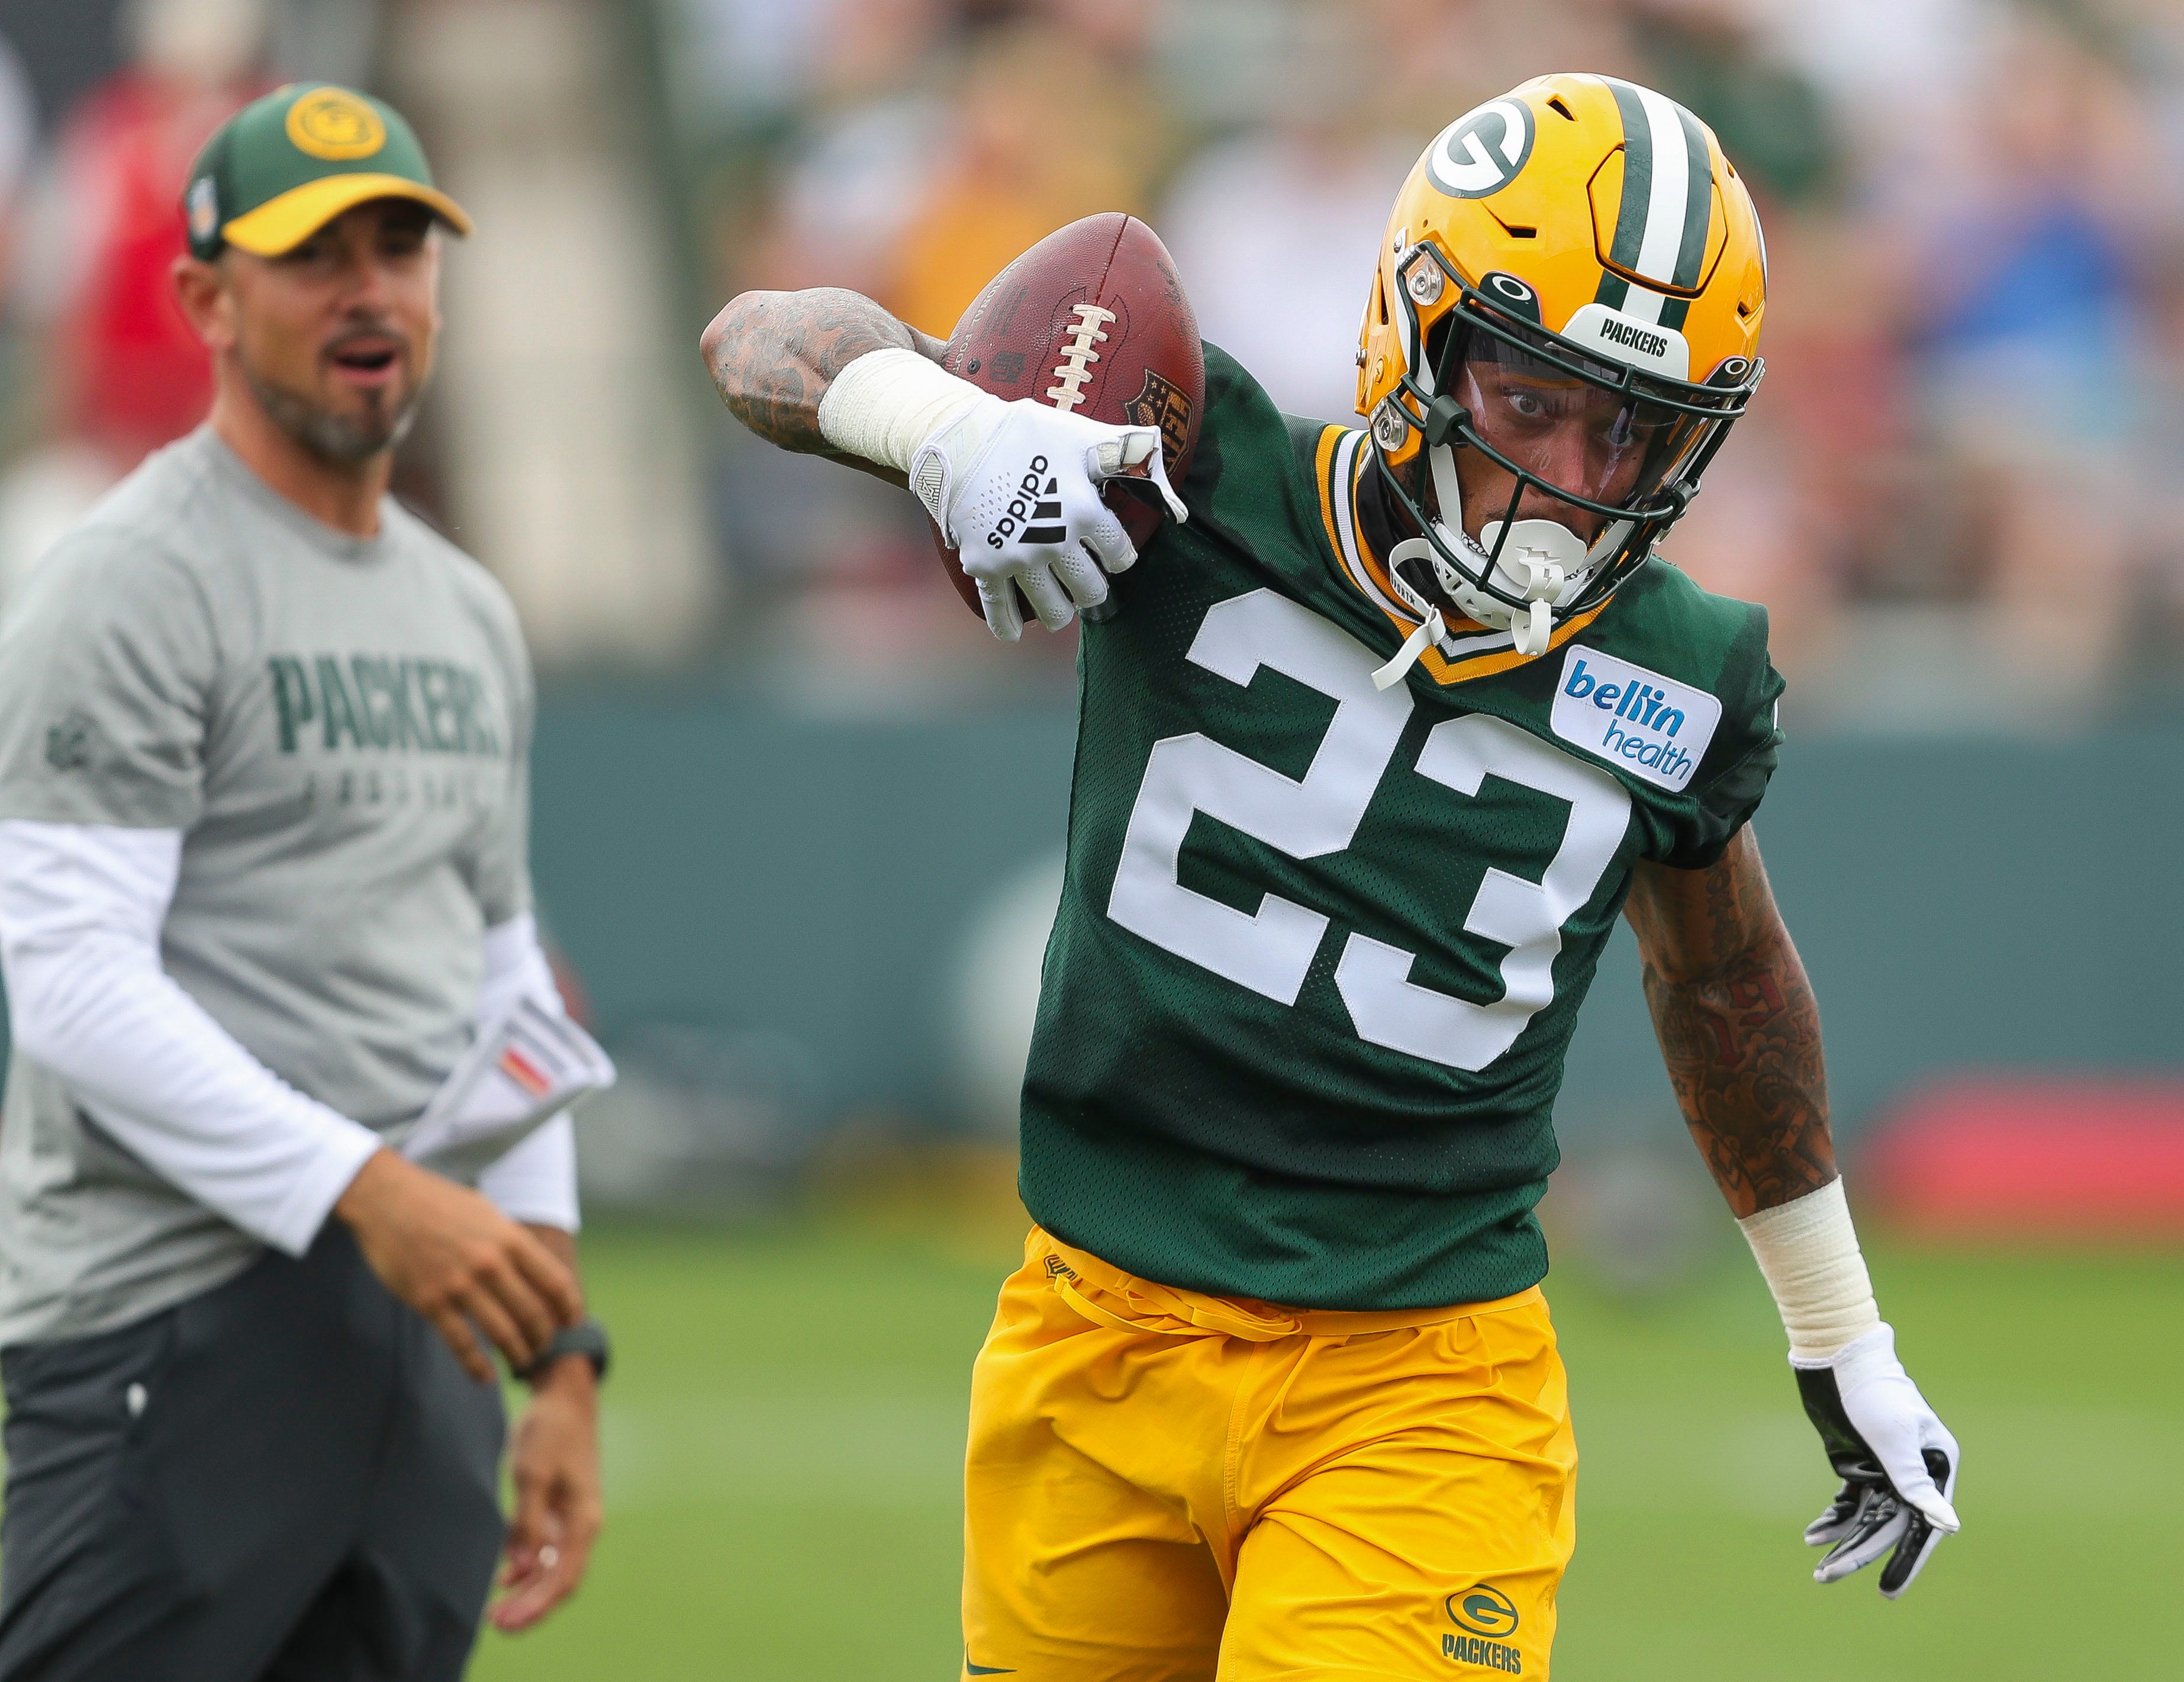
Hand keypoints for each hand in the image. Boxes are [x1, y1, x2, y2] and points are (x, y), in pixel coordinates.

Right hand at [333, 1148, 580, 1381]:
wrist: (388, 1200)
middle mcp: (492, 1263)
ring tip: (522, 1362)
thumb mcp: (488, 1214)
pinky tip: (485, 1377)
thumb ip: (512, 1242)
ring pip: (503, 1333)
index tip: (571, 1322)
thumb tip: (535, 1269)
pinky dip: (477, 1366)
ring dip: (518, 1353)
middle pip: (533, 1313)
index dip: (569, 1308)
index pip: (555, 1282)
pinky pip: (461, 1344)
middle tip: (544, 1347)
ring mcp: (461, 1284)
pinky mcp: (430, 1301)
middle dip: (544, 1336)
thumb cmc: (440, 1203)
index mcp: (511, 1239)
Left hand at [491, 1355, 602, 1631]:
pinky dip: (526, 1568)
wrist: (564, 1397)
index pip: (565, 1578)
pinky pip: (546, 1550)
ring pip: (552, 1568)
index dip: (537, 1605)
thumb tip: (520, 1568)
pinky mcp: (559, 1508)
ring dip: (527, 1592)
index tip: (509, 1622)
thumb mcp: (532, 1475)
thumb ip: (526, 1524)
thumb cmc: (550, 1431)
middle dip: (531, 1606)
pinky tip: (504, 1579)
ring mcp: (571, 1518)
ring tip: (497, 1612)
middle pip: (560, 1580)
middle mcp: (582, 1525)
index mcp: (584, 1520)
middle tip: (497, 1625)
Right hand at [912, 395, 1186, 639]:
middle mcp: (1055, 540)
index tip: (1111, 554)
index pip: (1119, 555)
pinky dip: (1007, 626)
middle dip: (1091, 587)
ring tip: (1059, 603)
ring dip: (1060, 610)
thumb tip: (1176, 500)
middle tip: (1083, 579)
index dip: (1118, 556)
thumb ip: (1130, 458)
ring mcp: (1019, 558)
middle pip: (1090, 590)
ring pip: (1054, 610)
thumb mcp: (1082, 436)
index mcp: (1084, 510)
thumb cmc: (1026, 434)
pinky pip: (1000, 609)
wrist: (960, 438)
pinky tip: (1014, 634)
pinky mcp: (985, 566)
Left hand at [1792, 1323, 1960, 1596]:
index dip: (1909, 1559)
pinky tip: (1814, 1536)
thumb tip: (1949, 1525)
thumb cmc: (1872, 1391)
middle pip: (1890, 1526)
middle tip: (1830, 1579)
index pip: (1924, 1525)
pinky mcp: (1858, 1466)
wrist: (1837, 1358)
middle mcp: (1914, 1474)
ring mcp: (1885, 1471)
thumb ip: (1915, 1483)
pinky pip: (1849, 1503)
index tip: (1889, 1589)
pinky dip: (1833, 1519)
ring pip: (1867, 1518)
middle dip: (1862, 1554)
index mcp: (1936, 1467)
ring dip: (1844, 1542)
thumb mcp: (1893, 1439)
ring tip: (1819, 1572)